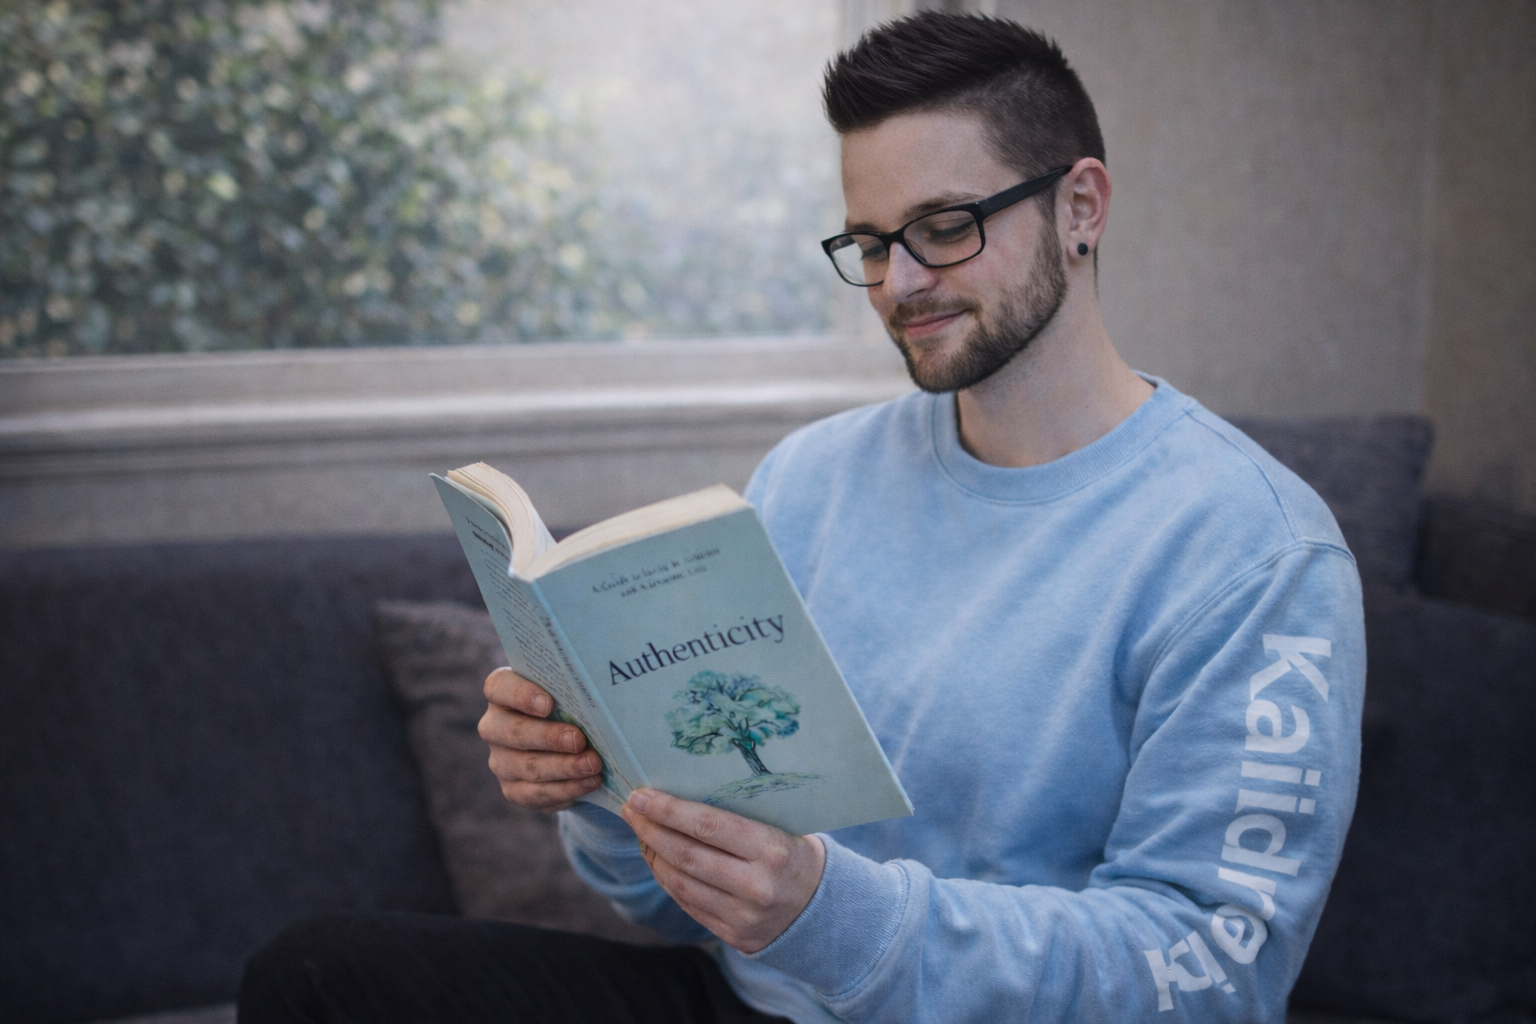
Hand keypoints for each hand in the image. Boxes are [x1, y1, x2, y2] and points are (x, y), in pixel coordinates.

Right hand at [478, 668, 602, 810]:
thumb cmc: (572, 707)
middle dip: (549, 737)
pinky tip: (589, 782)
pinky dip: (566, 789)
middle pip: (513, 732)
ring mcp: (501, 760)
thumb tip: (603, 690)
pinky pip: (535, 794)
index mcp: (503, 692)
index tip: (548, 704)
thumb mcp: (571, 694)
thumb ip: (576, 689)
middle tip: (579, 740)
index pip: (499, 688)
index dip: (520, 695)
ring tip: (593, 765)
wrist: (572, 745)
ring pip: (527, 766)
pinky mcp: (513, 789)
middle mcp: (495, 726)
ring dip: (563, 767)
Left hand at [621, 788, 824, 953]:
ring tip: (642, 833)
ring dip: (653, 856)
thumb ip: (740, 815)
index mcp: (771, 849)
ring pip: (680, 883)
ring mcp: (743, 916)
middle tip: (631, 810)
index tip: (640, 796)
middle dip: (651, 829)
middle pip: (687, 855)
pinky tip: (658, 861)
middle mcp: (756, 886)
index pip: (707, 826)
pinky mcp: (733, 936)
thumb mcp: (782, 827)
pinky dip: (668, 880)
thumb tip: (682, 792)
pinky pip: (688, 904)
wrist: (824, 910)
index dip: (668, 810)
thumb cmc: (796, 853)